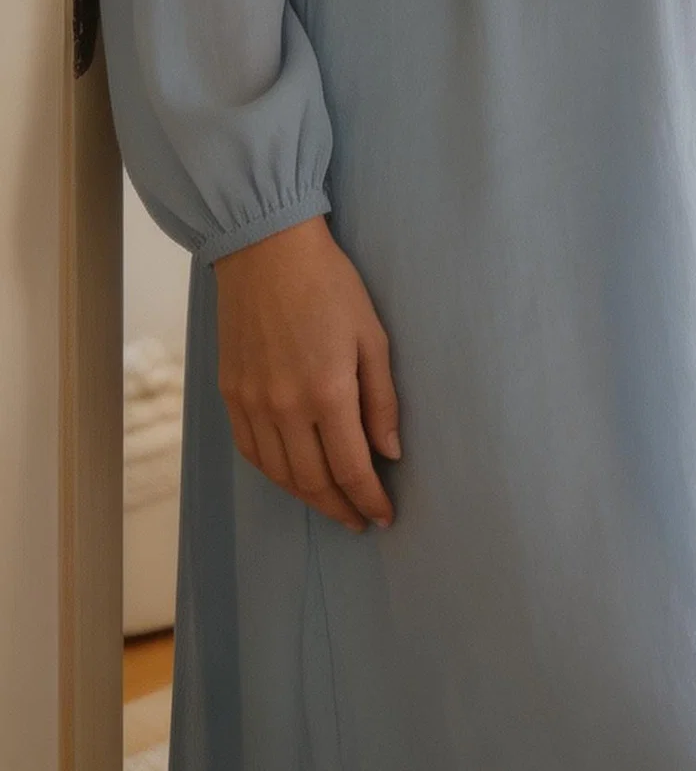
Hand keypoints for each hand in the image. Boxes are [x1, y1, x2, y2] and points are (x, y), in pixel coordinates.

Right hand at [214, 214, 399, 531]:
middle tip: (360, 520)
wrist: (265, 250)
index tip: (384, 516)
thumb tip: (390, 453)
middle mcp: (285, 407)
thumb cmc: (329, 284)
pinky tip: (292, 476)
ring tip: (332, 504)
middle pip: (313, 482)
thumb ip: (381, 399)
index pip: (351, 468)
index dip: (370, 499)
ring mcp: (252, 404)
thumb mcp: (371, 335)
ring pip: (280, 475)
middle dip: (341, 508)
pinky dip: (275, 473)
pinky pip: (252, 452)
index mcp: (327, 392)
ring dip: (308, 497)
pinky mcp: (230, 395)